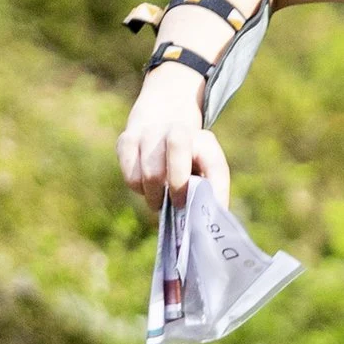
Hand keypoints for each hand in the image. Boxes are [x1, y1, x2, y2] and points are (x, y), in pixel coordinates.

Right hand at [116, 63, 232, 215]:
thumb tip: (205, 221)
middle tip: (178, 204)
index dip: (217, 191)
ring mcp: (149, 133)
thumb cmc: (187, 161)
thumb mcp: (204, 170)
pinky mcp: (126, 141)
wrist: (159, 122)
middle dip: (178, 183)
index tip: (207, 214)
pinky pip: (131, 176)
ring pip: (151, 172)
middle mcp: (178, 131)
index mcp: (205, 141)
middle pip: (177, 146)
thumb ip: (206, 191)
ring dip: (155, 195)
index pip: (215, 165)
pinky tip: (146, 186)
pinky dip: (138, 188)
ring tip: (160, 200)